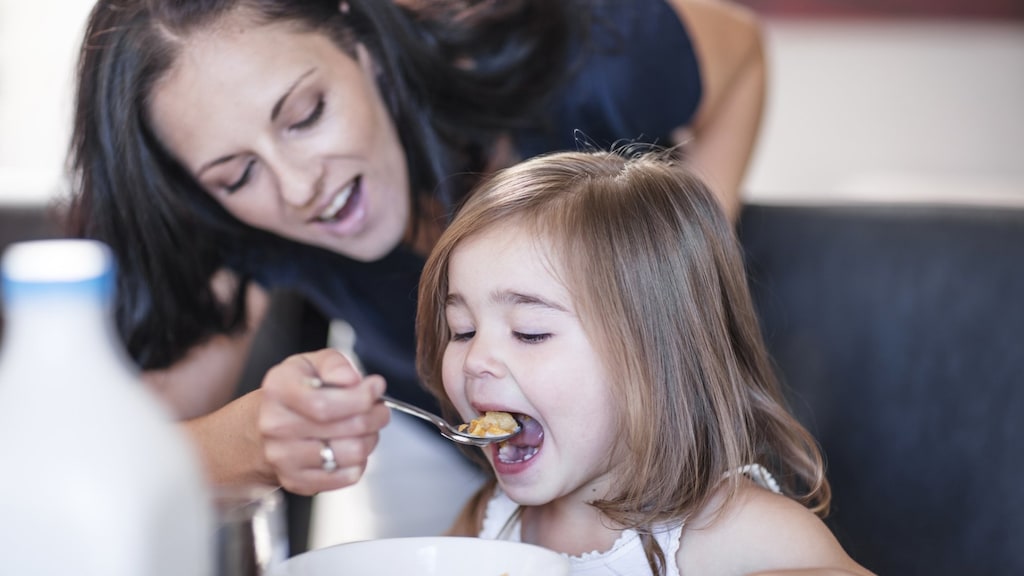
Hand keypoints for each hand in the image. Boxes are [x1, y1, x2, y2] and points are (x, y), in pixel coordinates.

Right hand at [259, 348, 389, 494]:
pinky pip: (347, 476)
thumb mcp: (311, 363)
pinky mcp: (296, 481)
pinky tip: (352, 447)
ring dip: (370, 439)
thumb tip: (352, 380)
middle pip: (344, 428)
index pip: (323, 404)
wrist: (263, 427)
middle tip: (380, 409)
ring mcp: (283, 457)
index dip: (360, 398)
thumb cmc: (296, 391)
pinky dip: (360, 461)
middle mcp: (275, 425)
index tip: (376, 387)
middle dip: (374, 417)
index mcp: (278, 390)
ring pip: (351, 453)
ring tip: (368, 428)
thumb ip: (334, 364)